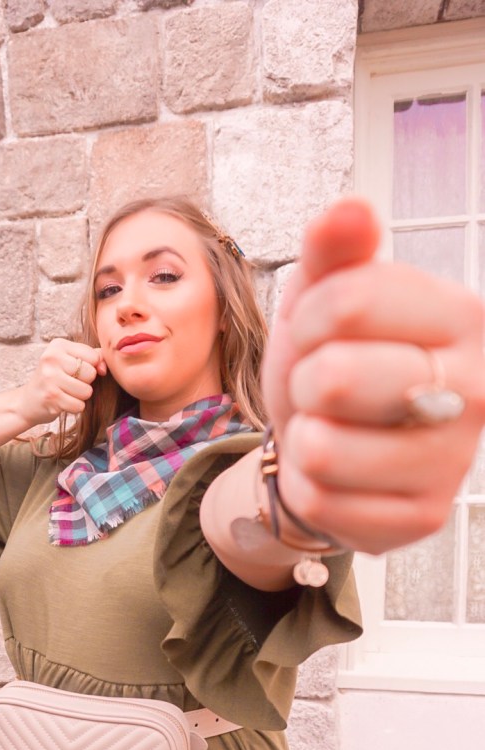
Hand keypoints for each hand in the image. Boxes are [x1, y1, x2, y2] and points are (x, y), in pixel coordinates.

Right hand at [17, 339, 105, 427]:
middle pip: (91, 374)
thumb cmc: (54, 380)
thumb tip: (104, 367)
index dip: (92, 367)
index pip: (93, 356)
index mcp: (58, 345)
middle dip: (85, 383)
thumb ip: (92, 358)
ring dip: (80, 397)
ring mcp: (50, 377)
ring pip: (87, 391)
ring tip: (66, 393)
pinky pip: (79, 405)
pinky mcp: (51, 397)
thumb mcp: (70, 361)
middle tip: (69, 383)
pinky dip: (74, 407)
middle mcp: (52, 358)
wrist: (28, 401)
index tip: (78, 372)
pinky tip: (62, 402)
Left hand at [260, 198, 484, 554]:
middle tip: (327, 390)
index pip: (351, 299)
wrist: (331, 446)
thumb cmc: (333, 361)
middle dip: (306, 382)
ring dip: (305, 441)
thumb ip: (334, 251)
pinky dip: (308, 490)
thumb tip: (349, 209)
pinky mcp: (423, 517)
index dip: (308, 318)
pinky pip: (320, 502)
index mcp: (461, 317)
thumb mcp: (324, 299)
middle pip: (337, 377)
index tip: (319, 332)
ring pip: (323, 449)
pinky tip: (337, 477)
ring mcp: (454, 460)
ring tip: (332, 432)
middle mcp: (476, 389)